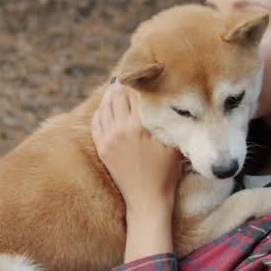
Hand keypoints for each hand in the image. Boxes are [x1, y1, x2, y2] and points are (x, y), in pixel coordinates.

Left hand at [91, 83, 180, 220]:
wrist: (148, 199)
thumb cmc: (167, 171)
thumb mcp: (173, 143)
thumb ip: (169, 119)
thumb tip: (169, 97)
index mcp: (140, 125)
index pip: (135, 92)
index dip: (139, 80)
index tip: (144, 71)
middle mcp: (121, 129)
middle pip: (117, 95)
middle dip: (123, 84)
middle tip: (129, 76)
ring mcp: (109, 138)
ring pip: (104, 106)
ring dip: (110, 95)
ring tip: (117, 88)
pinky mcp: (102, 148)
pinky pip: (97, 121)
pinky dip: (101, 111)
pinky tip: (107, 107)